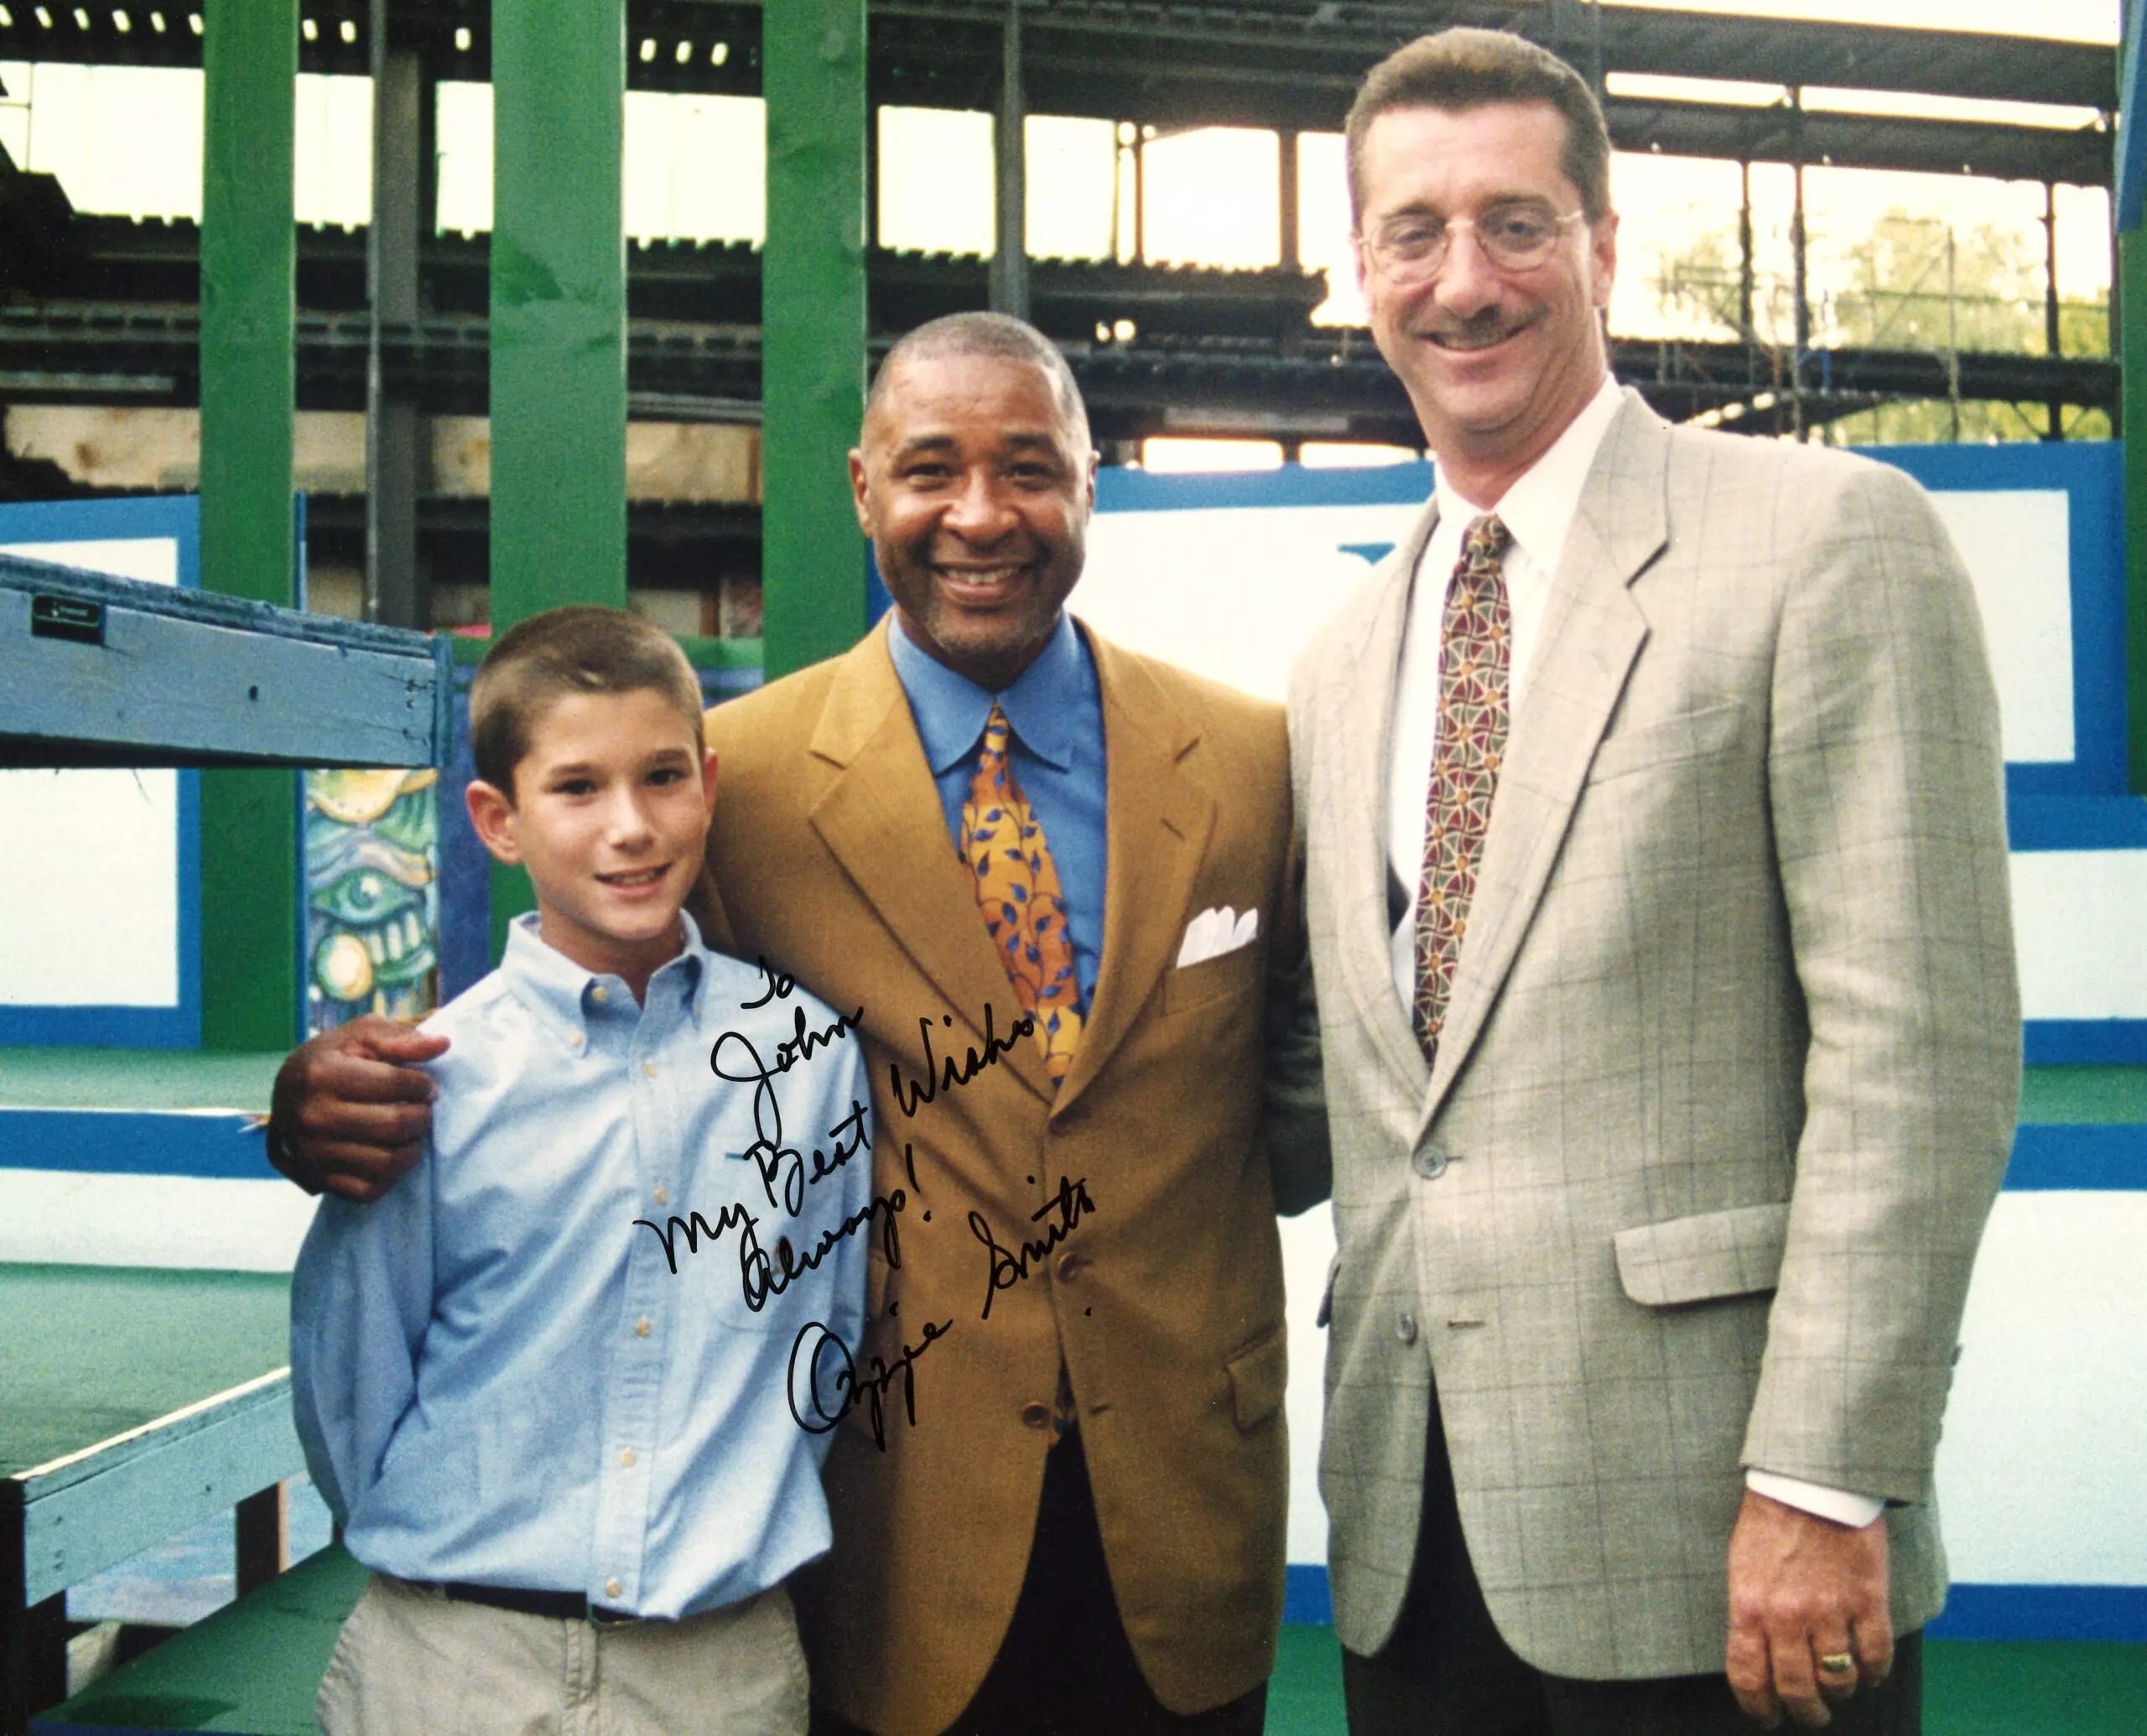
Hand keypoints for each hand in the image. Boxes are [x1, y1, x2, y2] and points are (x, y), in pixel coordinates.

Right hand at [268, 1015, 447, 1202]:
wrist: (287, 1092)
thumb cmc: (334, 1058)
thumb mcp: (362, 1036)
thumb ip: (402, 1039)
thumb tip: (442, 1044)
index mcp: (322, 1075)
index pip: (395, 1084)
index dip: (423, 1084)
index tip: (426, 1086)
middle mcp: (312, 1117)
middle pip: (395, 1126)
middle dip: (422, 1116)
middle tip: (422, 1109)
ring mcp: (313, 1153)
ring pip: (387, 1163)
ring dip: (412, 1147)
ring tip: (409, 1131)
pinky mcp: (319, 1179)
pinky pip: (370, 1191)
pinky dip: (391, 1176)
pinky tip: (391, 1152)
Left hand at [1724, 1489, 1891, 1727]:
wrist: (1810, 1482)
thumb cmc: (1770, 1522)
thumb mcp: (1741, 1568)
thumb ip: (1749, 1614)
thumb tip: (1757, 1660)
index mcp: (1749, 1607)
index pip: (1749, 1678)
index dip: (1759, 1709)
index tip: (1768, 1718)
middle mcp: (1787, 1616)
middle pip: (1797, 1690)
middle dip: (1805, 1712)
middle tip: (1811, 1715)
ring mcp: (1830, 1611)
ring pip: (1838, 1680)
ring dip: (1840, 1693)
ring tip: (1839, 1689)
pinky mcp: (1868, 1601)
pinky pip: (1875, 1656)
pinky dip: (1874, 1672)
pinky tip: (1869, 1671)